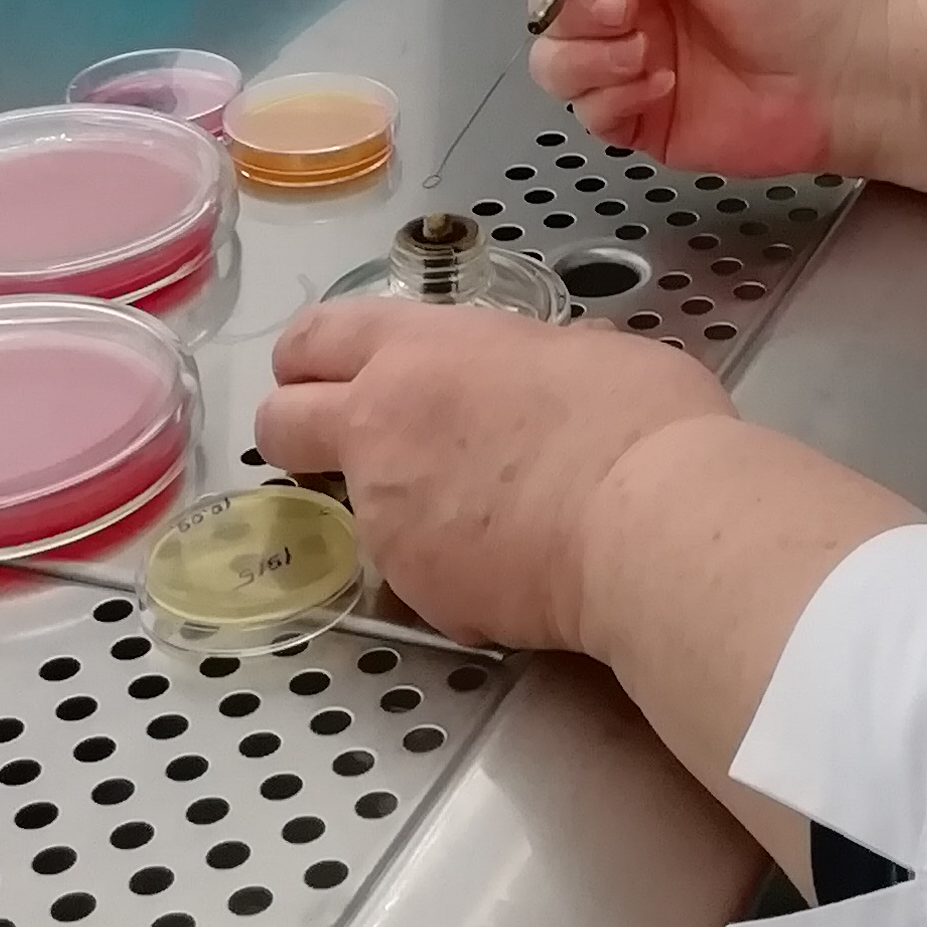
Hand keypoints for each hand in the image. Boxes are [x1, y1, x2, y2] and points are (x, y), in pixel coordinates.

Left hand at [257, 297, 727, 649]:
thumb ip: (532, 362)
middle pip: (280, 424)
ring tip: (484, 515)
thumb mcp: (589, 352)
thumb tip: (541, 377)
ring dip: (397, 506)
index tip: (318, 370)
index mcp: (422, 350)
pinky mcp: (413, 589)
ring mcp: (386, 515)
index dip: (308, 356)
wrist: (646, 522)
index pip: (318, 337)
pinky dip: (451, 567)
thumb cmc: (636, 418)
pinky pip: (417, 572)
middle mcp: (380, 427)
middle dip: (297, 429)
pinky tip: (516, 562)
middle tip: (348, 442)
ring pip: (355, 508)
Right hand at [524, 0, 892, 173]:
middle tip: (629, 12)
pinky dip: (611, 98)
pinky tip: (661, 88)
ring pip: (555, 62)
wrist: (850, 77)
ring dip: (587, 58)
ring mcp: (631, 63)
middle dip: (574, 9)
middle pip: (547, 4)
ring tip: (648, 55)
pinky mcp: (641, 120)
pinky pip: (587, 112)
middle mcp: (630, 3)